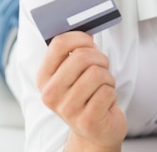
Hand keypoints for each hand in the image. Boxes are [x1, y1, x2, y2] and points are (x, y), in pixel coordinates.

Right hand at [37, 31, 126, 151]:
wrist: (95, 130)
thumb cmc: (86, 95)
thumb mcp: (74, 74)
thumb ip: (75, 51)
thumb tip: (86, 26)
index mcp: (44, 78)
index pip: (59, 43)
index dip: (80, 37)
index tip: (89, 41)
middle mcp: (51, 94)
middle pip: (82, 56)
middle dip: (100, 58)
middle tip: (102, 66)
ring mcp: (67, 109)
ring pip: (97, 73)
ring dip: (107, 77)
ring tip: (102, 86)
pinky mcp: (87, 120)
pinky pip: (107, 91)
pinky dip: (112, 93)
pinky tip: (105, 102)